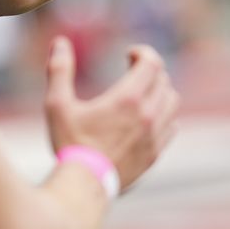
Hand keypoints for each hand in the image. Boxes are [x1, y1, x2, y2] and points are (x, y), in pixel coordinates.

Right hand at [44, 38, 177, 192]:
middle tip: (131, 71)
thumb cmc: (69, 145)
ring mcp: (155, 136)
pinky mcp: (155, 154)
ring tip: (141, 93)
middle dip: (149, 70)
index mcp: (128, 99)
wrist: (84, 187)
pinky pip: (172, 126)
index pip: (152, 62)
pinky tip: (148, 118)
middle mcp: (149, 115)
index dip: (142, 52)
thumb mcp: (57, 105)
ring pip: (172, 102)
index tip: (128, 54)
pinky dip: (164, 116)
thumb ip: (59, 70)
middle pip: (163, 80)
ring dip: (160, 91)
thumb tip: (60, 42)